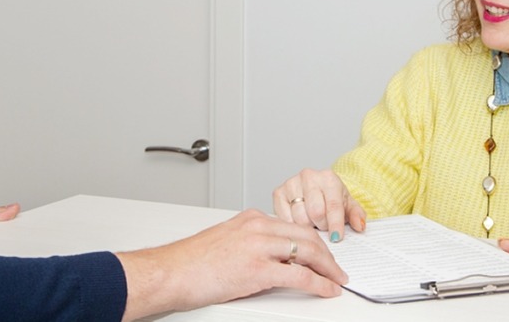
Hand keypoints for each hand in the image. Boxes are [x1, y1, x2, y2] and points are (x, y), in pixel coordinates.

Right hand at [116, 208, 346, 320]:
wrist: (171, 272)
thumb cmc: (191, 262)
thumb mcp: (226, 241)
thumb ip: (251, 243)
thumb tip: (272, 259)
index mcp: (251, 218)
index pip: (293, 226)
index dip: (313, 241)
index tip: (322, 252)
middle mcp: (258, 227)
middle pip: (306, 235)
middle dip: (327, 254)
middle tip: (337, 268)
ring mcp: (259, 247)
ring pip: (308, 252)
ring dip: (328, 268)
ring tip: (337, 279)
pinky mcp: (257, 269)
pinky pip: (299, 276)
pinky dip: (319, 283)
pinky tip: (327, 289)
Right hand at [272, 168, 366, 241]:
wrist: (317, 190)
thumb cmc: (333, 199)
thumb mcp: (349, 206)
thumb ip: (357, 215)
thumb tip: (359, 225)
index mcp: (328, 178)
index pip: (332, 205)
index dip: (335, 224)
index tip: (336, 238)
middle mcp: (309, 176)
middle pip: (315, 212)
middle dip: (322, 226)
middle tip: (324, 227)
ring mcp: (291, 183)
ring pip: (299, 217)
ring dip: (307, 227)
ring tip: (312, 223)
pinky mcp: (278, 192)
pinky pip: (284, 218)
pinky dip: (293, 225)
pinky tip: (300, 223)